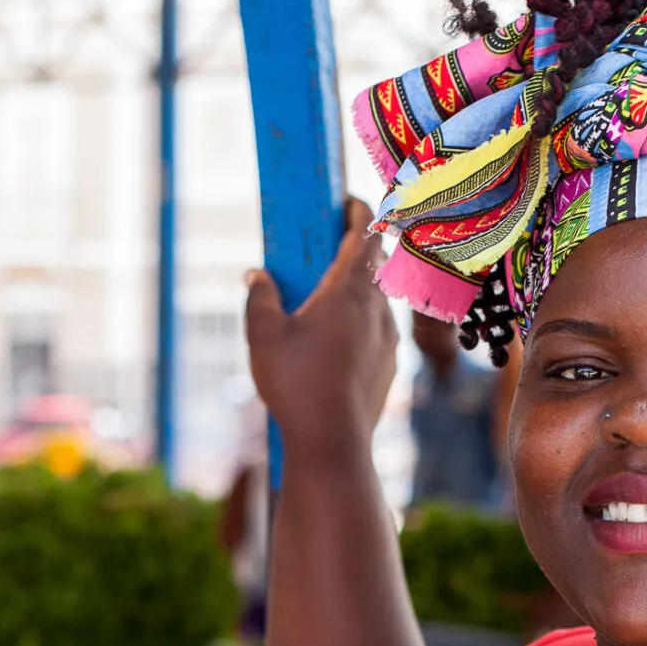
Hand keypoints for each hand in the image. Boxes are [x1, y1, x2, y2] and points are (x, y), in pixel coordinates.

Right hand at [244, 199, 398, 458]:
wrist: (333, 443)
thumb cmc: (297, 385)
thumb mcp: (264, 336)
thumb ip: (260, 299)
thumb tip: (256, 276)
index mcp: (350, 291)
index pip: (365, 234)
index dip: (357, 211)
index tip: (345, 202)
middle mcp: (378, 310)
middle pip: (377, 264)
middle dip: (357, 249)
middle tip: (329, 246)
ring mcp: (390, 339)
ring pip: (380, 298)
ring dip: (360, 288)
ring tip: (329, 296)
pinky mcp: (390, 365)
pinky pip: (379, 330)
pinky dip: (363, 321)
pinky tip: (338, 339)